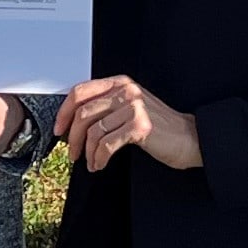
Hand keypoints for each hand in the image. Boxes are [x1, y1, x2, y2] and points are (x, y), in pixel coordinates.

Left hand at [59, 74, 199, 172]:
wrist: (188, 138)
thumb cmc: (158, 126)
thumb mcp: (130, 107)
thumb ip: (106, 106)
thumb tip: (73, 121)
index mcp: (120, 83)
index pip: (80, 91)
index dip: (64, 112)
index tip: (59, 129)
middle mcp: (127, 91)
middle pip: (83, 113)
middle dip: (73, 137)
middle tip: (72, 152)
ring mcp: (135, 107)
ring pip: (93, 130)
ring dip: (87, 152)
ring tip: (90, 162)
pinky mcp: (140, 126)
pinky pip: (107, 144)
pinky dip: (99, 158)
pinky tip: (100, 164)